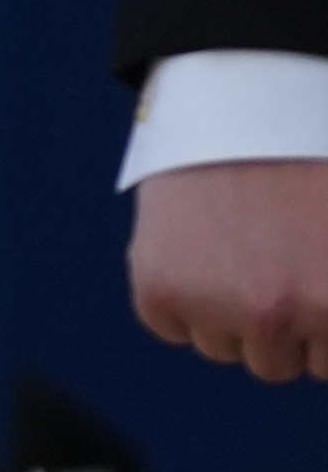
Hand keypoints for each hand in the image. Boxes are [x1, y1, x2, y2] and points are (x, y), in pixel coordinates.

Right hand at [130, 158, 327, 377]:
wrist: (234, 107)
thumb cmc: (309, 167)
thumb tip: (321, 343)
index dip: (320, 323)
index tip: (308, 277)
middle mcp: (276, 316)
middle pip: (278, 364)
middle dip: (278, 326)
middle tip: (271, 260)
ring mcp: (215, 305)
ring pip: (222, 348)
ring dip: (225, 314)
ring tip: (231, 249)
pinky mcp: (159, 290)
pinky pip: (170, 327)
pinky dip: (176, 300)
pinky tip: (193, 251)